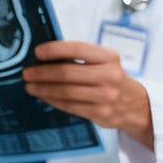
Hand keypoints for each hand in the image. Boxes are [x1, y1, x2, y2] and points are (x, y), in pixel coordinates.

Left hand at [22, 40, 153, 147]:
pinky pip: (69, 106)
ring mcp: (105, 96)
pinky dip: (52, 100)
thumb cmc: (111, 77)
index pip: (77, 49)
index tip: (37, 52)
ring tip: (30, 86)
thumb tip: (45, 55)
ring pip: (66, 92)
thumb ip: (80, 57)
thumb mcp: (104, 61)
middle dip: (42, 73)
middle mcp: (109, 76)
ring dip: (43, 89)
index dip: (55, 50)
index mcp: (108, 57)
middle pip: (67, 73)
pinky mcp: (100, 113)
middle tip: (26, 73)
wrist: (135, 104)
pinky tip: (43, 96)